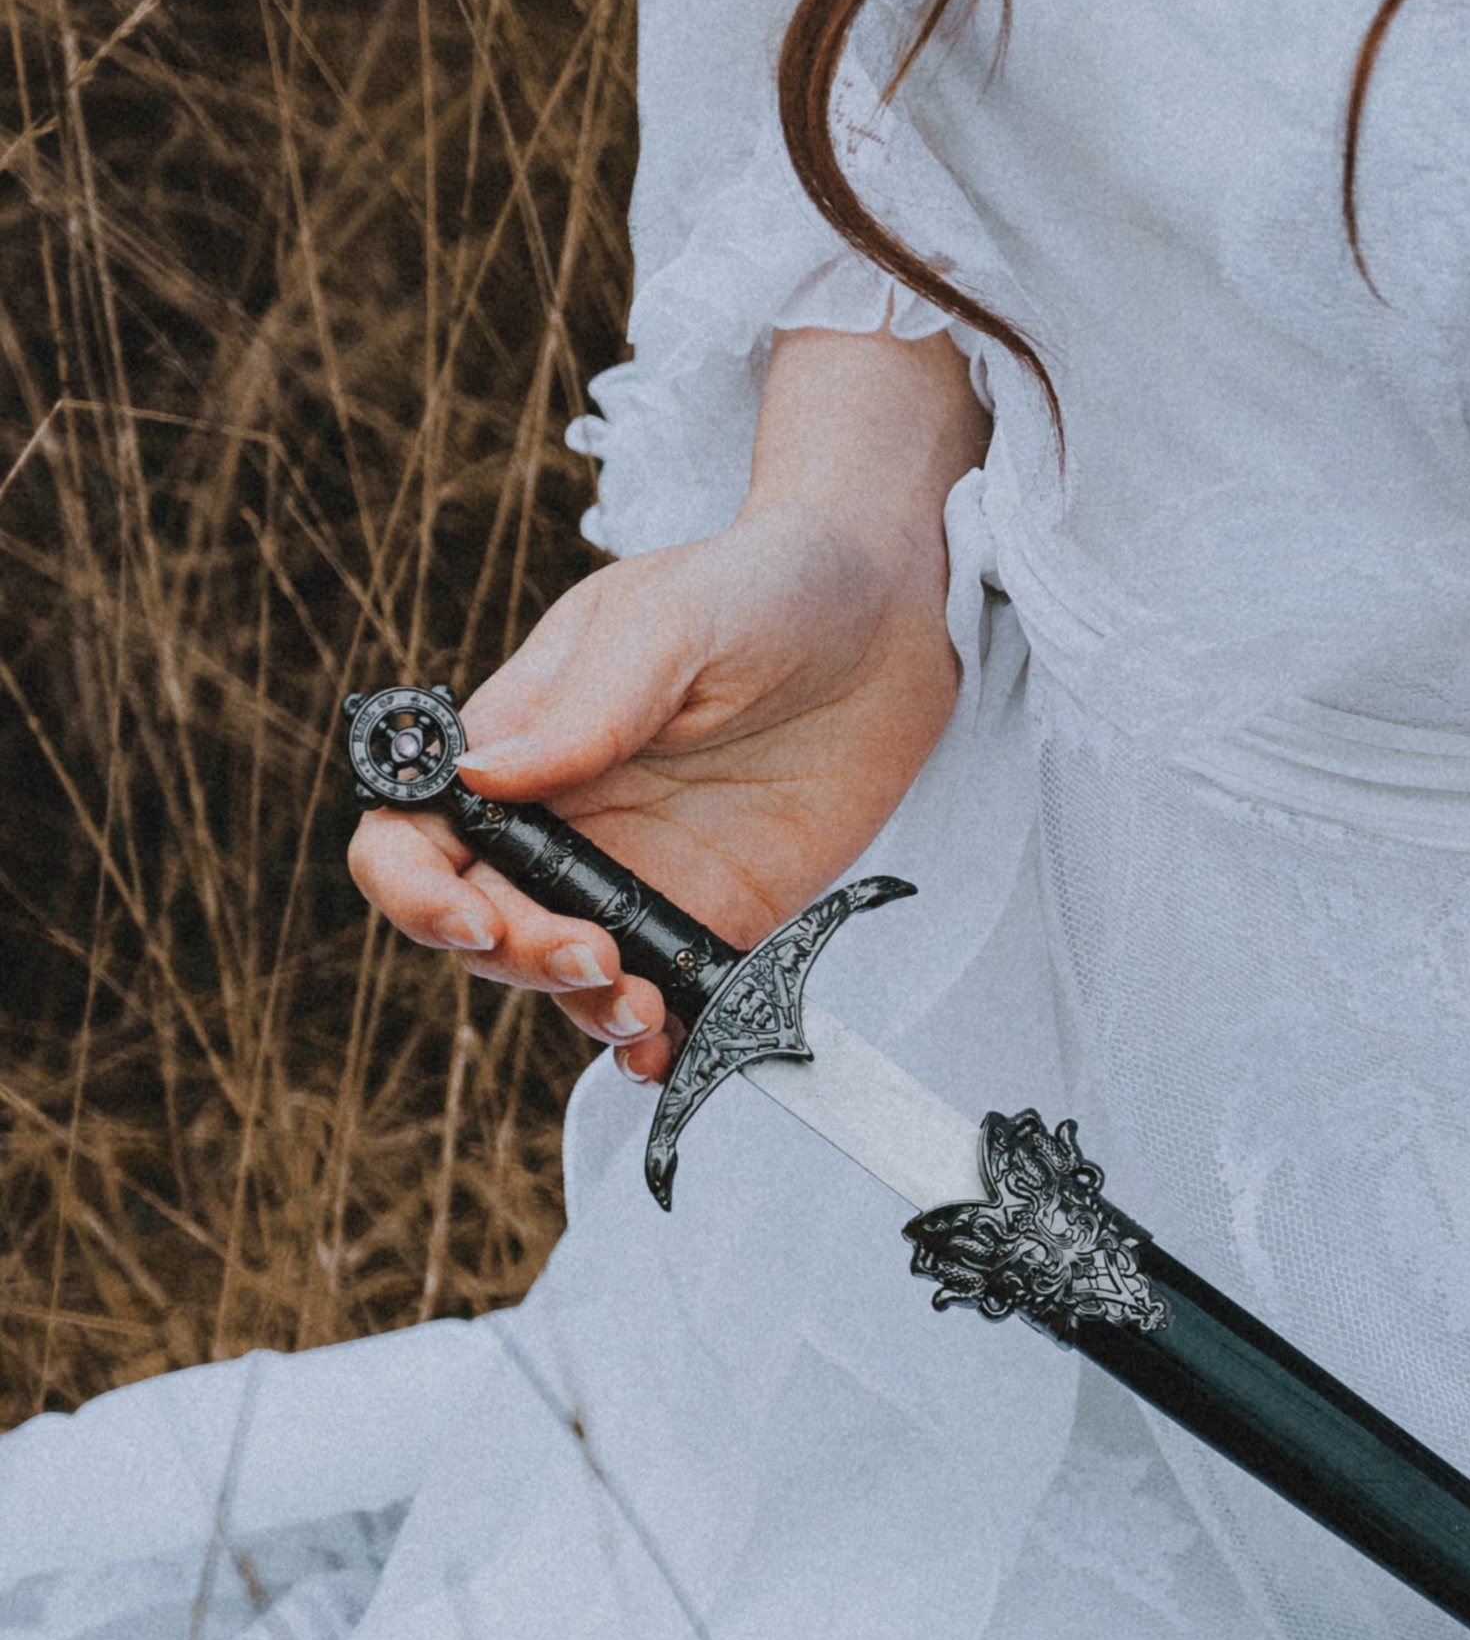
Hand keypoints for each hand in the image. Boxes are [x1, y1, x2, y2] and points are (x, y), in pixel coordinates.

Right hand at [349, 326, 983, 1077]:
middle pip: (481, 925)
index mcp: (518, 743)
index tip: (471, 914)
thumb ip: (586, 710)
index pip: (412, 834)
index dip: (410, 889)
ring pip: (563, 976)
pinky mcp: (716, 918)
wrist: (888, 616)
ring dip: (583, 1009)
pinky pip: (667, 998)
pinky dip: (658, 1042)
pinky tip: (670, 1051)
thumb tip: (479, 781)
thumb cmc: (760, 588)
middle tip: (593, 953)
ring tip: (642, 1002)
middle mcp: (564, 823)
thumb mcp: (668, 623)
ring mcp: (636, 878)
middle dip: (516, 958)